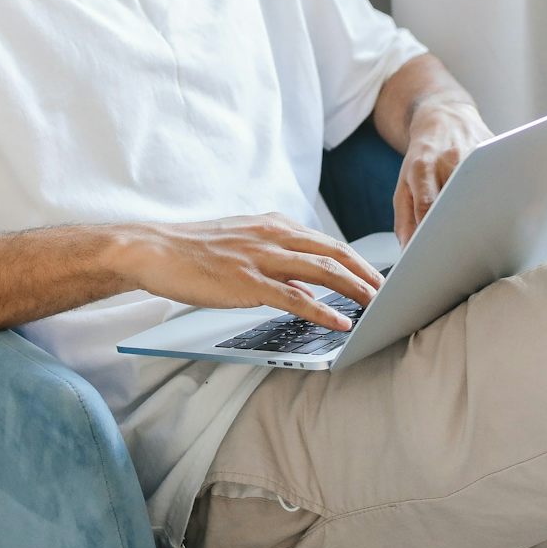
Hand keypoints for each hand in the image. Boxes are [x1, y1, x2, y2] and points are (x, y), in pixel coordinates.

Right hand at [118, 212, 385, 331]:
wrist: (155, 250)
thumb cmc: (194, 251)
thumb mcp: (242, 244)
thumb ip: (276, 260)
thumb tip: (308, 285)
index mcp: (273, 224)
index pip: (327, 241)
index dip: (357, 260)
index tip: (377, 276)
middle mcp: (272, 235)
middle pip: (334, 253)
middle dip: (367, 274)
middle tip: (392, 292)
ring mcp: (261, 258)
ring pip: (322, 271)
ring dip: (356, 290)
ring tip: (378, 306)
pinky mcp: (247, 282)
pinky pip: (294, 297)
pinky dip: (322, 310)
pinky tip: (340, 322)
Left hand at [394, 101, 493, 246]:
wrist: (444, 116)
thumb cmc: (423, 157)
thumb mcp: (404, 183)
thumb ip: (405, 218)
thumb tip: (407, 251)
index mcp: (422, 167)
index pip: (427, 205)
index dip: (430, 231)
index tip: (433, 254)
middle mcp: (449, 158)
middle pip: (458, 200)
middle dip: (459, 227)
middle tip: (462, 252)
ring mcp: (475, 151)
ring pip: (484, 191)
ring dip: (485, 213)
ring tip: (486, 235)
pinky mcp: (495, 149)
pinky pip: (501, 178)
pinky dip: (502, 196)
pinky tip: (503, 209)